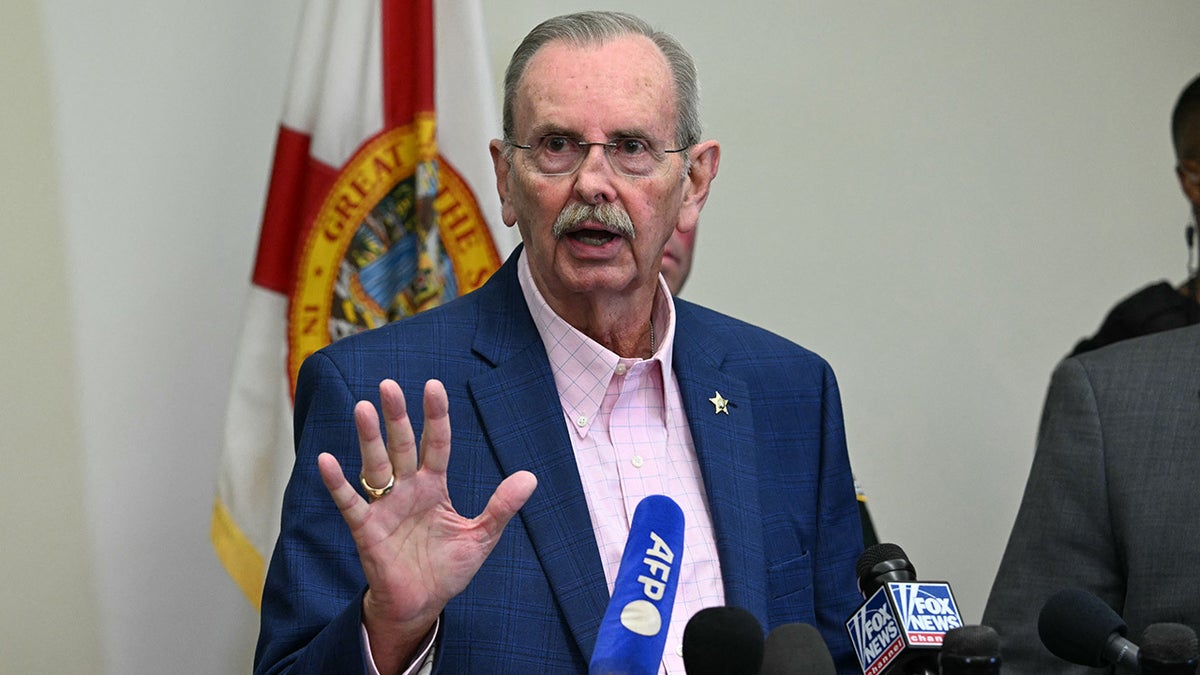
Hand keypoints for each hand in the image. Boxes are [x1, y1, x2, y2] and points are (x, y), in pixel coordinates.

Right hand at [317, 379, 537, 671]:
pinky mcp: (367, 530)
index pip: (436, 443)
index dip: (435, 416)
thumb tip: (530, 477)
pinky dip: (337, 483)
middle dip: (396, 416)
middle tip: (389, 385)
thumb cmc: (448, 568)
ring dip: (369, 438)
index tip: (434, 385)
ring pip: (376, 465)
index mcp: (435, 486)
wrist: (421, 604)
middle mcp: (408, 489)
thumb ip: (501, 507)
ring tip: (363, 408)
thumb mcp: (481, 536)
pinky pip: (350, 502)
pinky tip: (327, 460)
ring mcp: (385, 506)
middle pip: (401, 445)